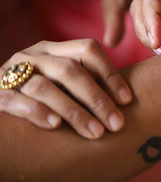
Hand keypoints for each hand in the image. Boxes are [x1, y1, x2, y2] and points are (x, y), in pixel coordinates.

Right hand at [0, 39, 131, 138]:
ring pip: (45, 87)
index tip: (127, 100)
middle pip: (71, 70)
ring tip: (96, 132)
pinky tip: (56, 126)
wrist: (2, 93)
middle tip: (117, 124)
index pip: (88, 50)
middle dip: (97, 99)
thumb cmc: (43, 91)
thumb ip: (86, 82)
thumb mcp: (63, 80)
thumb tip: (126, 101)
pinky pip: (16, 100)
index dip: (110, 74)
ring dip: (74, 112)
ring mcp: (13, 71)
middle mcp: (36, 55)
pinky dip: (38, 112)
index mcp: (56, 49)